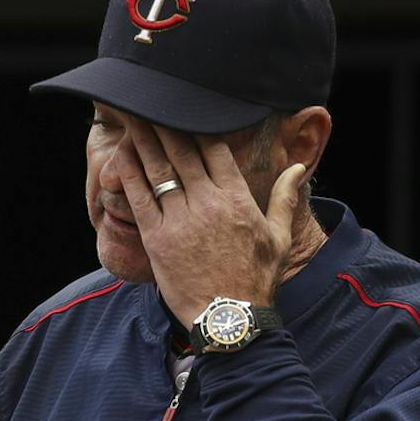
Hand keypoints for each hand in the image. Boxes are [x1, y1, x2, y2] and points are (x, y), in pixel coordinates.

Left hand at [111, 120, 309, 325]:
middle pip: (183, 151)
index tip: (184, 108)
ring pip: (159, 168)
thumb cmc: (256, 281)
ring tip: (131, 114)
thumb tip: (297, 167)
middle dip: (164, 123)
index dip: (197, 125)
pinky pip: (140, 197)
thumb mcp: (279, 237)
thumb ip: (285, 197)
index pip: (216, 149)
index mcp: (238, 199)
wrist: (230, 320)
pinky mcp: (157, 238)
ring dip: (143, 138)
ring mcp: (181, 220)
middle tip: (148, 100)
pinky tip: (121, 153)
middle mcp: (208, 203)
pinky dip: (129, 173)